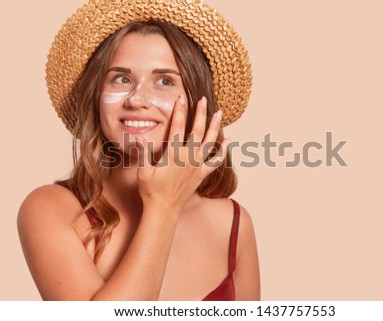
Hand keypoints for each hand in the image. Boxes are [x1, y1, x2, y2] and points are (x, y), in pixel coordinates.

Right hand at [136, 95, 229, 212]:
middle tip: (202, 99)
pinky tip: (229, 140)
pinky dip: (223, 150)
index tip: (181, 97)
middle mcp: (188, 158)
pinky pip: (216, 161)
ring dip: (215, 126)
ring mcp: (197, 166)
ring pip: (209, 142)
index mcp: (173, 154)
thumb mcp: (143, 170)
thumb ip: (143, 152)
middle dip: (200, 113)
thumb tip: (138, 136)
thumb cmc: (151, 190)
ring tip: (219, 112)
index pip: (177, 127)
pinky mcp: (202, 174)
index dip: (180, 111)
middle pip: (197, 130)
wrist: (164, 209)